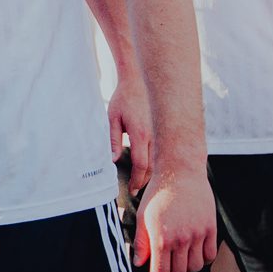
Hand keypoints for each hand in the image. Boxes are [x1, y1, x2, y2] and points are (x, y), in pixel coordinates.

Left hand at [108, 74, 152, 188]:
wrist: (138, 80)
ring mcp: (159, 132)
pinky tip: (149, 167)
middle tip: (135, 191)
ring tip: (141, 183)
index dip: (137, 179)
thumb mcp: (112, 118)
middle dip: (144, 180)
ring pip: (158, 159)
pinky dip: (155, 162)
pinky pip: (160, 150)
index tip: (131, 189)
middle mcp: (153, 135)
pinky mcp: (160, 129)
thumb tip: (113, 160)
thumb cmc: (123, 98)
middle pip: (152, 166)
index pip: (141, 164)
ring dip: (151, 173)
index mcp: (140, 133)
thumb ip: (113, 140)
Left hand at [135, 165, 215, 271]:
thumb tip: (138, 264)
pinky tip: (193, 256)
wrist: (180, 172)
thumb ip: (141, 243)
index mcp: (161, 238)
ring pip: (195, 267)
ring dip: (186, 271)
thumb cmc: (157, 194)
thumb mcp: (142, 217)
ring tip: (179, 265)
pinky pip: (210, 255)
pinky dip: (202, 261)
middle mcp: (181, 239)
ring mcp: (198, 234)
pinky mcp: (210, 228)